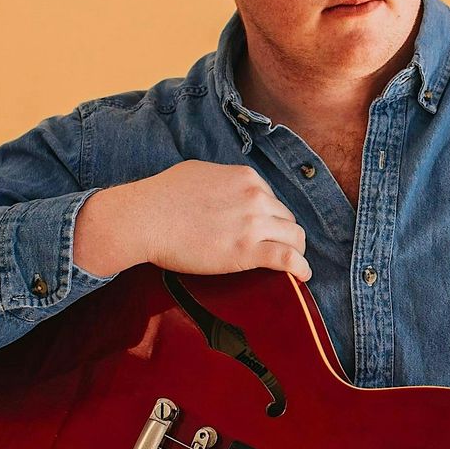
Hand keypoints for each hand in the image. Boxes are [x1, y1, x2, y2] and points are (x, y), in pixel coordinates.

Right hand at [74, 162, 311, 281]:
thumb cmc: (163, 196)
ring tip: (294, 264)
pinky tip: (303, 275)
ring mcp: (253, 224)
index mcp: (247, 179)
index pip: (273, 199)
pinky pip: (288, 259)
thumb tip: (229, 190)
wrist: (146, 218)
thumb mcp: (201, 173)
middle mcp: (256, 198)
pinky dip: (301, 268)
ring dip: (296, 251)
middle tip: (278, 248)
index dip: (271, 217)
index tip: (265, 230)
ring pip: (294, 238)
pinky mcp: (247, 251)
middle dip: (284, 234)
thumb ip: (224, 182)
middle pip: (287, 219)